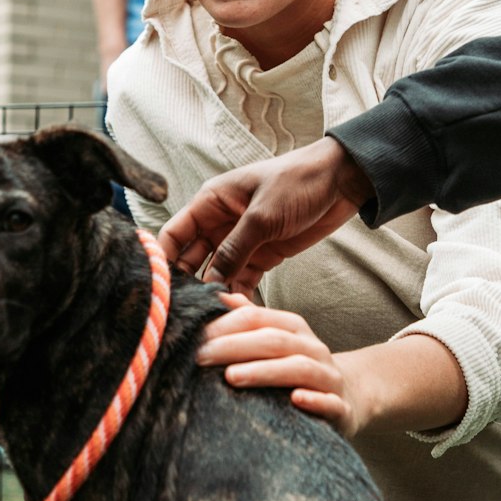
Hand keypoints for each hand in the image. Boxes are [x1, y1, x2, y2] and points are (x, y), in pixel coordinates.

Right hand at [157, 137, 371, 293]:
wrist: (340, 182)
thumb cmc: (296, 183)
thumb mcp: (262, 216)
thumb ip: (234, 250)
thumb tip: (209, 283)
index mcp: (210, 203)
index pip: (174, 234)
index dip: (164, 260)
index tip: (160, 290)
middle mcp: (218, 223)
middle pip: (191, 259)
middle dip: (187, 284)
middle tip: (185, 313)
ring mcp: (240, 242)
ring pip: (216, 273)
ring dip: (214, 293)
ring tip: (210, 318)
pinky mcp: (261, 257)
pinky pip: (241, 279)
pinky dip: (238, 294)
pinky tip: (235, 313)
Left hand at [198, 293, 362, 436]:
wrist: (350, 396)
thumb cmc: (298, 367)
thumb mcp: (276, 339)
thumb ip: (248, 320)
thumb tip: (216, 296)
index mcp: (293, 328)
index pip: (257, 318)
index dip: (225, 325)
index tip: (193, 337)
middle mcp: (313, 348)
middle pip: (273, 340)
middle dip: (234, 347)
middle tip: (199, 357)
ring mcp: (329, 377)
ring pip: (298, 368)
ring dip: (264, 372)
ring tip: (231, 377)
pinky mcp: (342, 408)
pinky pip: (330, 402)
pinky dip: (314, 400)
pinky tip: (295, 400)